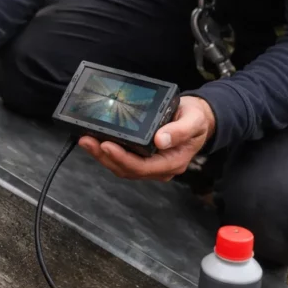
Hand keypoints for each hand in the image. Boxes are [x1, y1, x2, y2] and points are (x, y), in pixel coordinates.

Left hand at [78, 96, 215, 181]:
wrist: (201, 119)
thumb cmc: (197, 120)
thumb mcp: (194, 121)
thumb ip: (180, 131)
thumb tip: (160, 140)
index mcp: (172, 162)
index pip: (142, 167)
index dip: (122, 158)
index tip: (106, 145)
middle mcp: (159, 167)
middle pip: (126, 169)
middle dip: (104, 157)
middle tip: (87, 141)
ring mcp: (150, 163)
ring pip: (121, 166)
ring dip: (101, 155)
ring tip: (86, 140)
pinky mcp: (142, 156)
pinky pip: (122, 158)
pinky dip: (106, 151)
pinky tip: (95, 140)